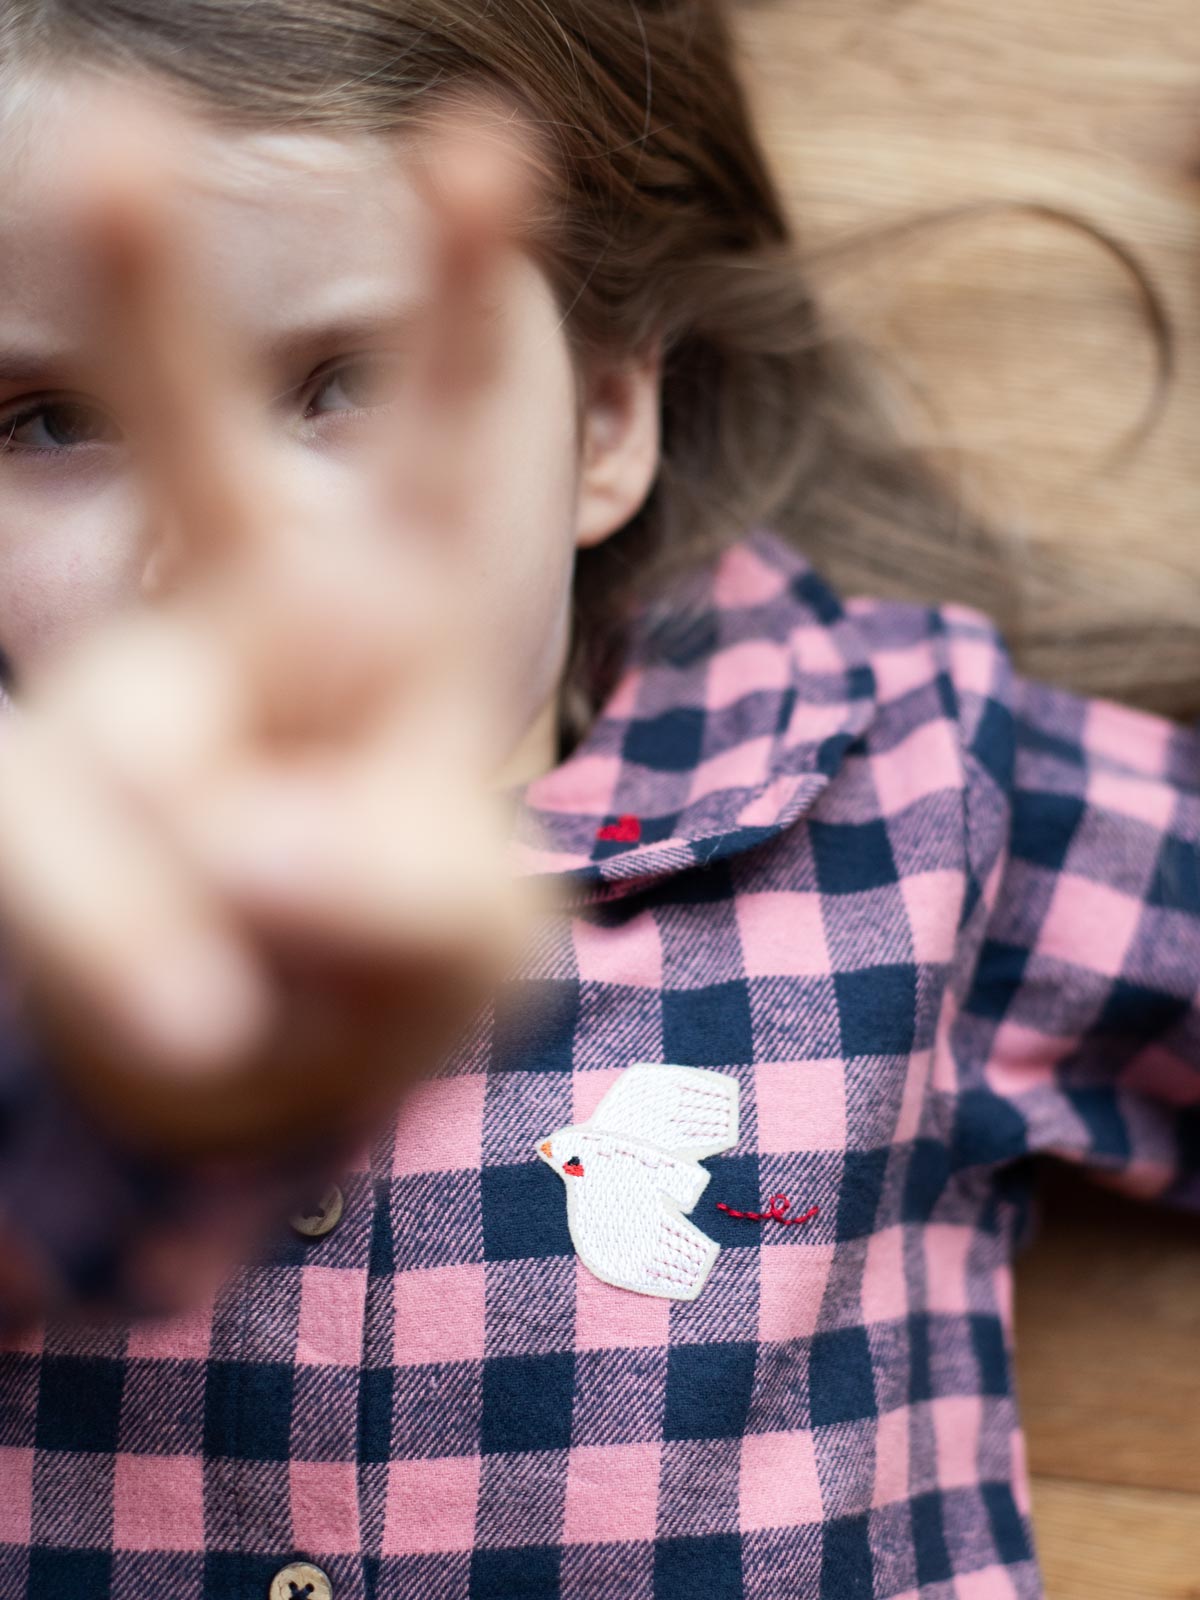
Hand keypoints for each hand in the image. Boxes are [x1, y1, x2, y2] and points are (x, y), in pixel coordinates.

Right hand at [0, 85, 545, 1157]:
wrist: (266, 1057)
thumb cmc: (397, 968)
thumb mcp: (468, 957)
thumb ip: (407, 909)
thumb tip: (245, 844)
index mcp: (406, 619)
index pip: (435, 450)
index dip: (450, 306)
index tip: (481, 141)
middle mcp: (247, 625)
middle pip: (197, 450)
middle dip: (155, 311)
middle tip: (118, 134)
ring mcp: (129, 715)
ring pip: (102, 740)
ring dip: (124, 886)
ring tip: (219, 1018)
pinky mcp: (46, 819)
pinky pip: (38, 848)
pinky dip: (102, 935)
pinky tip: (185, 1011)